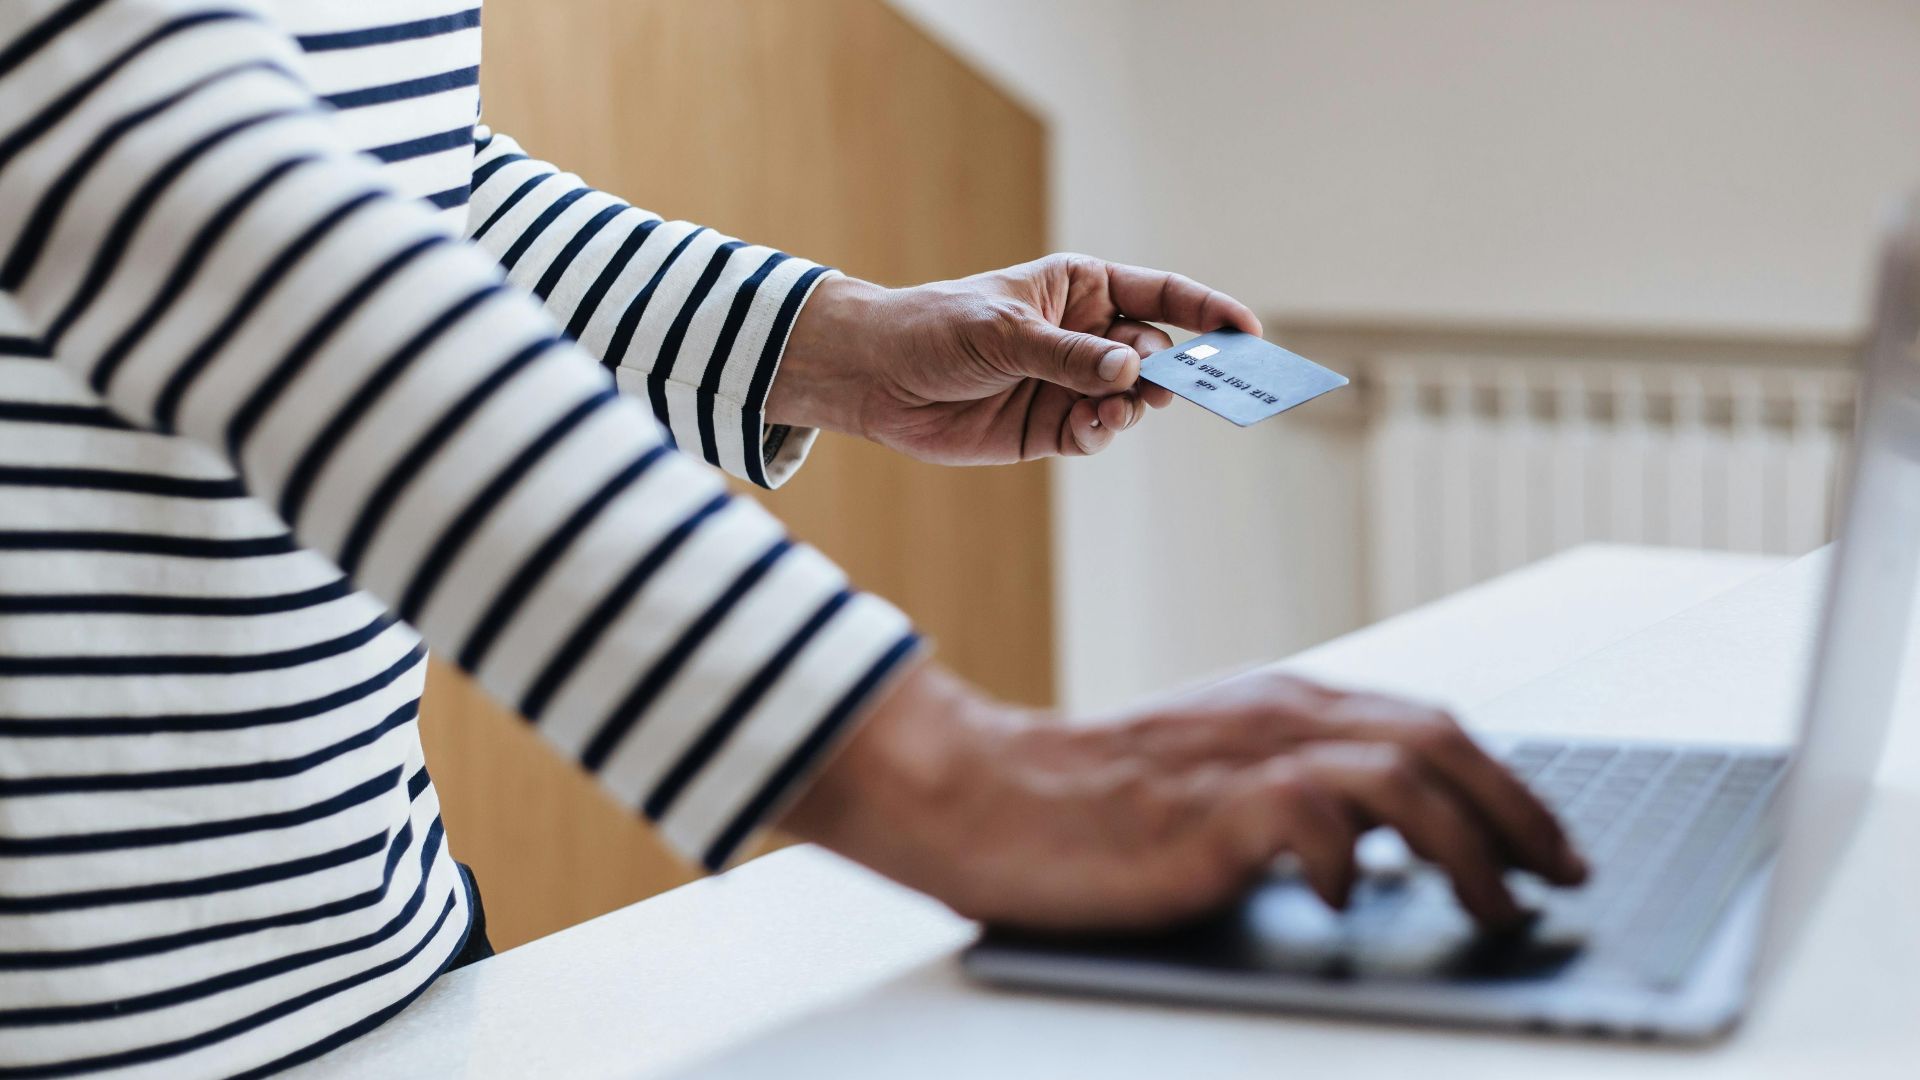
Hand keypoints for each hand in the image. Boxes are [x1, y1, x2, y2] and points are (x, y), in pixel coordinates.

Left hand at [768, 254, 1261, 463]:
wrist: (876, 378)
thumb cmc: (936, 329)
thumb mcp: (1004, 331)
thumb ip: (1069, 354)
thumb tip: (1130, 371)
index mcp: (1082, 287)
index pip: (1162, 295)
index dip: (1207, 312)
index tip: (1247, 333)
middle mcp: (1086, 334)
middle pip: (1157, 352)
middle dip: (1172, 371)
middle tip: (1174, 387)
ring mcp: (1071, 382)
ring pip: (1132, 399)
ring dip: (1132, 406)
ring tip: (1114, 409)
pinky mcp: (1050, 427)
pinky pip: (1096, 432)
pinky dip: (1100, 432)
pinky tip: (1088, 428)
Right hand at [781, 663, 1587, 930]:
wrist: (985, 790)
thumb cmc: (1092, 798)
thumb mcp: (1214, 776)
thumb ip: (1296, 790)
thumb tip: (1383, 845)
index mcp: (1286, 703)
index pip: (1429, 728)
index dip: (1506, 785)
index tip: (1550, 843)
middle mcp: (1279, 716)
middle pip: (1440, 740)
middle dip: (1521, 812)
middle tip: (1562, 876)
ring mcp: (1243, 758)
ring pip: (1402, 774)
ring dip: (1470, 845)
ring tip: (1495, 906)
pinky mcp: (1204, 809)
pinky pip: (1311, 817)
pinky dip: (1352, 861)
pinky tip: (1351, 900)